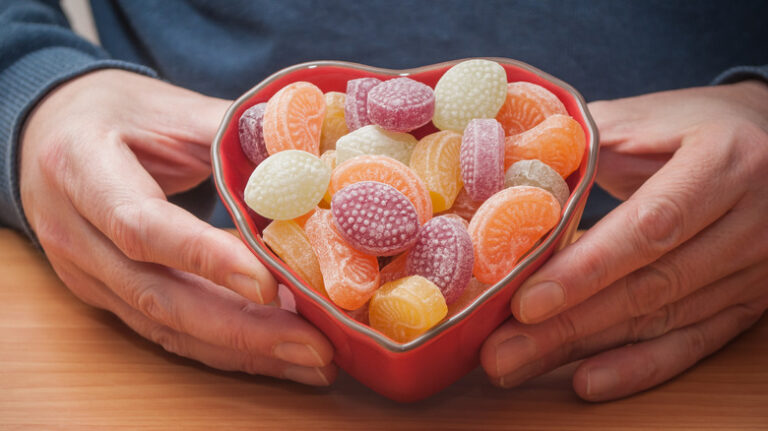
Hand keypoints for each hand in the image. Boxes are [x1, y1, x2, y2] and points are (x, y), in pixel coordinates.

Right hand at [19, 70, 335, 385]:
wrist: (52, 132)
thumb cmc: (116, 114)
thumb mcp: (169, 107)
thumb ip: (233, 131)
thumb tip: (310, 160)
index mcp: (82, 169)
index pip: (142, 225)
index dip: (205, 257)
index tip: (268, 285)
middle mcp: (75, 234)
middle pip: (157, 295)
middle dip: (241, 329)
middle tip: (313, 345)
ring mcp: (87, 273)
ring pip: (165, 326)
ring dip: (240, 349)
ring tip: (308, 360)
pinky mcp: (107, 295)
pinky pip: (165, 330)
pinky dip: (222, 345)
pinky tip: (273, 351)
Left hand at [481, 80, 767, 399]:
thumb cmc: (694, 126)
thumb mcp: (646, 119)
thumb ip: (584, 141)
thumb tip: (505, 165)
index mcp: (723, 162)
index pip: (650, 227)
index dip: (587, 270)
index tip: (525, 302)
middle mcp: (751, 220)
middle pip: (651, 285)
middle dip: (568, 324)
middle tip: (500, 351)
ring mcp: (756, 268)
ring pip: (662, 320)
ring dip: (585, 348)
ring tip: (517, 363)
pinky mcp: (750, 301)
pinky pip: (692, 343)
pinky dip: (638, 366)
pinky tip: (586, 379)